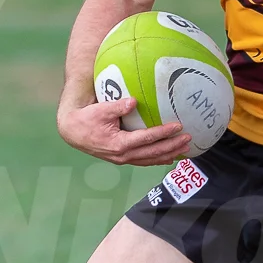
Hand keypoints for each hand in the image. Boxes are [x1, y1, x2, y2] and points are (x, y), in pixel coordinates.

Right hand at [58, 94, 192, 166]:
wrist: (73, 132)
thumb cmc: (86, 118)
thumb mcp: (100, 109)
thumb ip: (117, 106)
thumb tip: (133, 101)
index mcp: (119, 144)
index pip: (147, 138)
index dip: (164, 133)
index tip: (178, 126)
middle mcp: (123, 155)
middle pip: (153, 153)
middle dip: (172, 146)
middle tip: (188, 139)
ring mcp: (122, 159)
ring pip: (150, 160)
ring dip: (168, 155)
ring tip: (185, 150)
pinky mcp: (122, 158)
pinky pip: (144, 161)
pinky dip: (158, 159)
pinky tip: (169, 157)